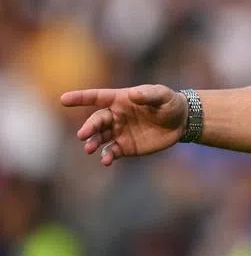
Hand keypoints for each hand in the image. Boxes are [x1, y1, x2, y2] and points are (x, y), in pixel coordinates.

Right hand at [60, 84, 187, 166]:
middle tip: (83, 135)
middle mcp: (115, 116)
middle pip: (97, 121)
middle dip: (89, 127)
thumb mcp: (163, 95)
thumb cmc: (169, 103)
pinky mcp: (126, 147)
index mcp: (120, 100)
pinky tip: (106, 160)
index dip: (80, 98)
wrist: (181, 122)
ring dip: (93, 143)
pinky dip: (107, 156)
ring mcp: (119, 132)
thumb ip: (149, 95)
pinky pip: (112, 151)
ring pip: (100, 137)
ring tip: (90, 149)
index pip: (97, 97)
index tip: (64, 99)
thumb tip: (133, 94)